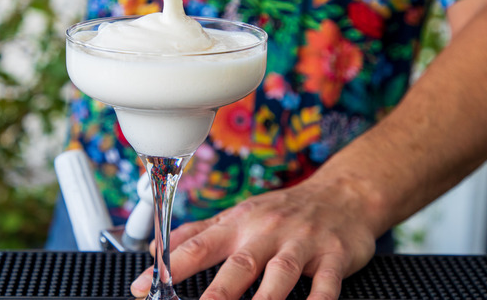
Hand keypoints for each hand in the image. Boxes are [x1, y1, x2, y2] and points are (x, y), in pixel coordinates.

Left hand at [130, 179, 378, 299]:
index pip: (198, 246)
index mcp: (239, 224)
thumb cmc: (283, 211)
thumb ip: (198, 234)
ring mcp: (301, 244)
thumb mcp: (239, 214)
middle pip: (238, 265)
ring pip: (280, 275)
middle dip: (216, 295)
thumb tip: (156, 250)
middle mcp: (267, 232)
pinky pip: (326, 284)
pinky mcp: (333, 257)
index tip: (144, 289)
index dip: (170, 268)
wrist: (343, 195)